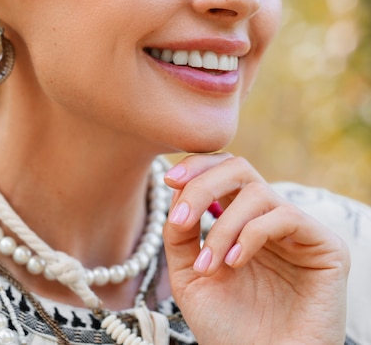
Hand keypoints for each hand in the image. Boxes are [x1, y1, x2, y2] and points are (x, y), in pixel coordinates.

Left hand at [163, 153, 348, 344]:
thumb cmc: (228, 329)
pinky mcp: (326, 247)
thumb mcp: (191, 276)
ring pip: (258, 192)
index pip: (224, 172)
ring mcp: (298, 231)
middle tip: (182, 216)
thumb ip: (180, 235)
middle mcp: (270, 218)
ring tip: (211, 264)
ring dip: (224, 226)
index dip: (198, 166)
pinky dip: (252, 234)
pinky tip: (235, 263)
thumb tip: (177, 191)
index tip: (169, 179)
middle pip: (240, 168)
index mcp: (242, 220)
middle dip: (204, 185)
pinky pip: (285, 216)